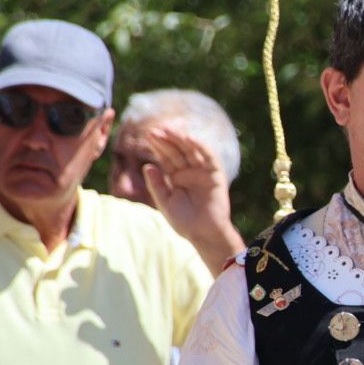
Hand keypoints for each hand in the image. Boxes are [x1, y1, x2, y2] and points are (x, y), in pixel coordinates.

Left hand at [143, 125, 244, 270]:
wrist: (203, 234)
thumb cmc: (184, 221)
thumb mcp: (165, 202)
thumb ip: (156, 184)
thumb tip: (147, 165)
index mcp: (176, 176)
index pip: (166, 157)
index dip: (158, 146)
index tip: (148, 135)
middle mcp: (189, 171)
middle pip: (177, 151)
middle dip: (167, 140)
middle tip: (155, 130)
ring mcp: (203, 171)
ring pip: (191, 150)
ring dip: (181, 139)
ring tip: (169, 130)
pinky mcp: (216, 174)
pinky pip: (209, 157)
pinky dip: (201, 146)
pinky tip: (190, 138)